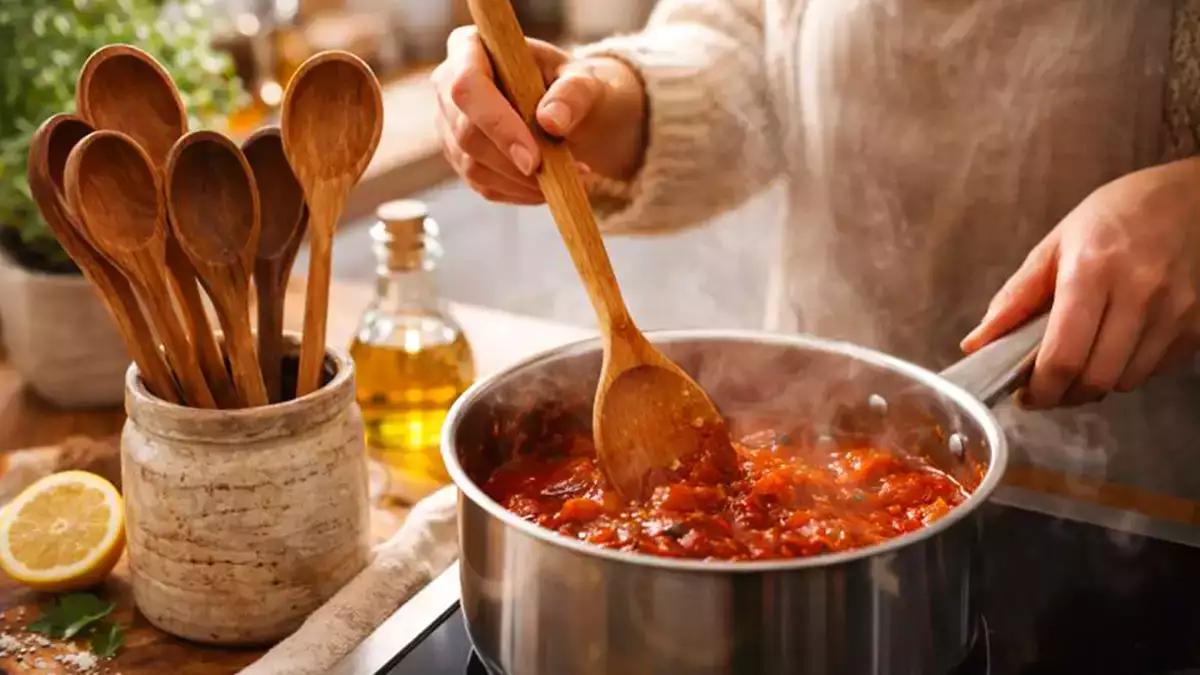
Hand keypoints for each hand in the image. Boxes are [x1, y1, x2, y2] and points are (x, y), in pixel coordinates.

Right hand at [431, 26, 647, 204]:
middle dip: (514, 162)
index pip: (468, 86)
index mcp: (471, 48)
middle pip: (465, 133)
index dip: (497, 124)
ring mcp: (450, 126)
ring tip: (571, 177)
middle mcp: (449, 85)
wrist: (567, 112)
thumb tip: (550, 121)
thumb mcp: (583, 81)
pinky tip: (551, 184)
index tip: (534, 159)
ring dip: (524, 182)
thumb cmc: (571, 87)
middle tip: (563, 174)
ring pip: (473, 167)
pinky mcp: (461, 159)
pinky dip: (522, 192)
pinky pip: (485, 186)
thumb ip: (572, 94)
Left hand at [962, 159, 1199, 407]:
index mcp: (1092, 272)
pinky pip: (1155, 370)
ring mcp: (1175, 312)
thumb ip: (1015, 297)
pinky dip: (1128, 371)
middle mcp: (1139, 294)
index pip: (1064, 355)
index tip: (1024, 395)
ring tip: (1079, 363)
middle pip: (1096, 378)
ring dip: (1096, 384)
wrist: (1193, 197)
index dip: (1041, 389)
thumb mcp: (1056, 244)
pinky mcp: (1197, 325)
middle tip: (1046, 388)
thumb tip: (977, 343)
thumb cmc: (1116, 215)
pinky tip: (1115, 347)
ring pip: (1127, 381)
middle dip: (1064, 395)